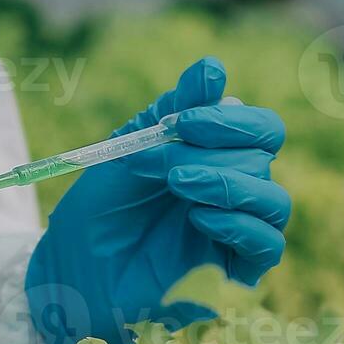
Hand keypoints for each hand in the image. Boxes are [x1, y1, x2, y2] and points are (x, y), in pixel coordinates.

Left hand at [25, 57, 289, 343]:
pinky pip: (267, 245)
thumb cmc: (94, 217)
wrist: (69, 276)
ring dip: (226, 182)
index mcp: (214, 158)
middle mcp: (235, 191)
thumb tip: (213, 67)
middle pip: (266, 155)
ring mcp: (238, 232)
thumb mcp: (124, 157)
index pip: (259, 127)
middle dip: (215, 147)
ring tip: (177, 183)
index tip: (181, 120)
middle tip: (162, 159)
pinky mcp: (236, 274)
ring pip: (275, 198)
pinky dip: (237, 224)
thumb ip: (168, 115)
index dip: (230, 117)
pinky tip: (197, 216)